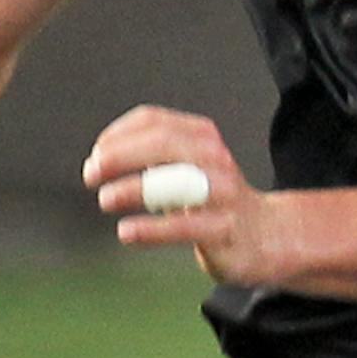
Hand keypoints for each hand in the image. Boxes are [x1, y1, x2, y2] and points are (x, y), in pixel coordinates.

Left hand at [86, 107, 280, 289]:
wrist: (265, 235)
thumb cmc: (214, 201)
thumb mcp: (186, 167)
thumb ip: (151, 157)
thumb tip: (98, 161)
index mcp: (201, 136)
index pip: (153, 121)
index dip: (117, 135)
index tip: (96, 156)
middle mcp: (214, 158)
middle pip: (163, 144)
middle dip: (120, 155)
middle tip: (91, 173)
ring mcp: (223, 193)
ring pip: (175, 182)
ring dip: (133, 189)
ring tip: (105, 199)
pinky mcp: (224, 229)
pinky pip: (183, 227)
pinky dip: (150, 229)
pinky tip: (126, 232)